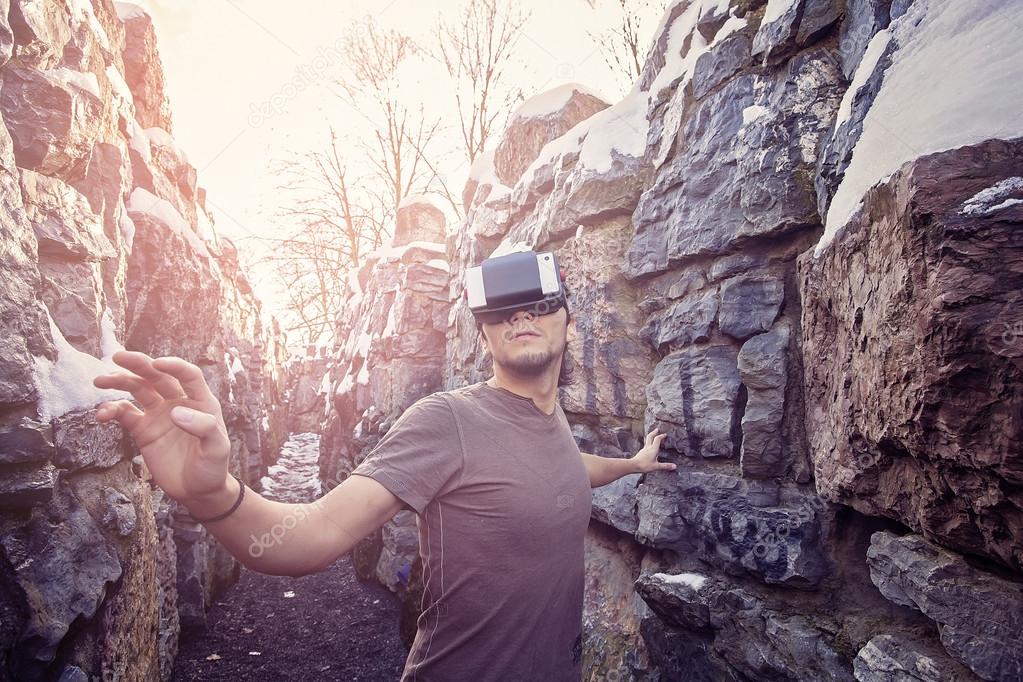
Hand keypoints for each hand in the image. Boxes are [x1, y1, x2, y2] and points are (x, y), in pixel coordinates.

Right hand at [92, 351, 230, 502]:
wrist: (197, 490)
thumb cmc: (213, 467)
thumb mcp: (217, 449)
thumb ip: (204, 428)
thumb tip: (177, 412)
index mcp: (201, 401)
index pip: (188, 375)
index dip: (174, 366)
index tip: (157, 363)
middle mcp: (178, 402)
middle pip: (157, 376)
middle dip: (138, 364)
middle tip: (118, 357)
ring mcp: (159, 414)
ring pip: (138, 390)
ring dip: (119, 382)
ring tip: (100, 381)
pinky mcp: (143, 429)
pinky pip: (125, 413)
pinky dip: (112, 410)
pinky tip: (102, 414)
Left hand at [630, 428, 675, 472]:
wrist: (633, 466)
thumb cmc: (644, 465)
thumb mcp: (656, 466)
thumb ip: (665, 466)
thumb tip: (674, 466)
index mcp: (653, 449)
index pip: (657, 439)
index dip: (661, 436)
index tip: (665, 434)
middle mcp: (648, 447)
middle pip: (650, 436)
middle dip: (654, 432)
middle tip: (657, 429)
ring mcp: (643, 449)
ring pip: (647, 440)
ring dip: (651, 437)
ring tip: (653, 436)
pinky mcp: (641, 452)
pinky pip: (645, 445)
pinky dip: (648, 443)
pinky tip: (649, 447)